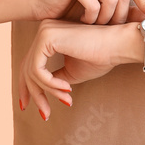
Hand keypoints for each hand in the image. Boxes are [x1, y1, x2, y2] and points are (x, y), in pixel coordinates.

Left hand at [17, 18, 135, 119]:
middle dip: (35, 94)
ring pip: (32, 71)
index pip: (30, 63)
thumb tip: (37, 90)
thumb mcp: (71, 71)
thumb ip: (53, 78)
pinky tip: (67, 89)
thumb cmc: (100, 57)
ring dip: (48, 91)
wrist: (117, 45)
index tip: (27, 106)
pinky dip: (50, 84)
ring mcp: (44, 32)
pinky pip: (37, 69)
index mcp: (49, 36)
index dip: (27, 87)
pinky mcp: (47, 37)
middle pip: (27, 68)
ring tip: (67, 98)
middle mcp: (44, 29)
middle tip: (46, 114)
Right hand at [27, 0, 144, 24]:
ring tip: (96, 25)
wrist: (38, 4)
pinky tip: (83, 22)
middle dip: (121, 15)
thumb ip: (123, 5)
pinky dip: (91, 19)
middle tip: (111, 28)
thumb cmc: (71, 6)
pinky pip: (94, 5)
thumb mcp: (101, 3)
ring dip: (106, 19)